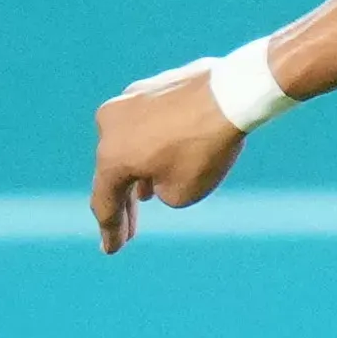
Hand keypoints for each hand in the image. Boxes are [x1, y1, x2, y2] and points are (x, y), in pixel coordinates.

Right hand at [90, 66, 248, 252]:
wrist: (231, 94)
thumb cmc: (205, 149)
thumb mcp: (183, 193)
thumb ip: (160, 193)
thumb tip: (157, 177)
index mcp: (111, 157)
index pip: (105, 202)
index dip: (110, 229)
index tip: (112, 249)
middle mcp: (110, 126)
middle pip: (114, 172)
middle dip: (124, 204)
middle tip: (128, 231)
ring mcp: (128, 102)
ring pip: (128, 145)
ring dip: (137, 172)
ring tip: (143, 196)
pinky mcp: (149, 87)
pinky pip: (145, 124)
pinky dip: (151, 145)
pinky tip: (161, 156)